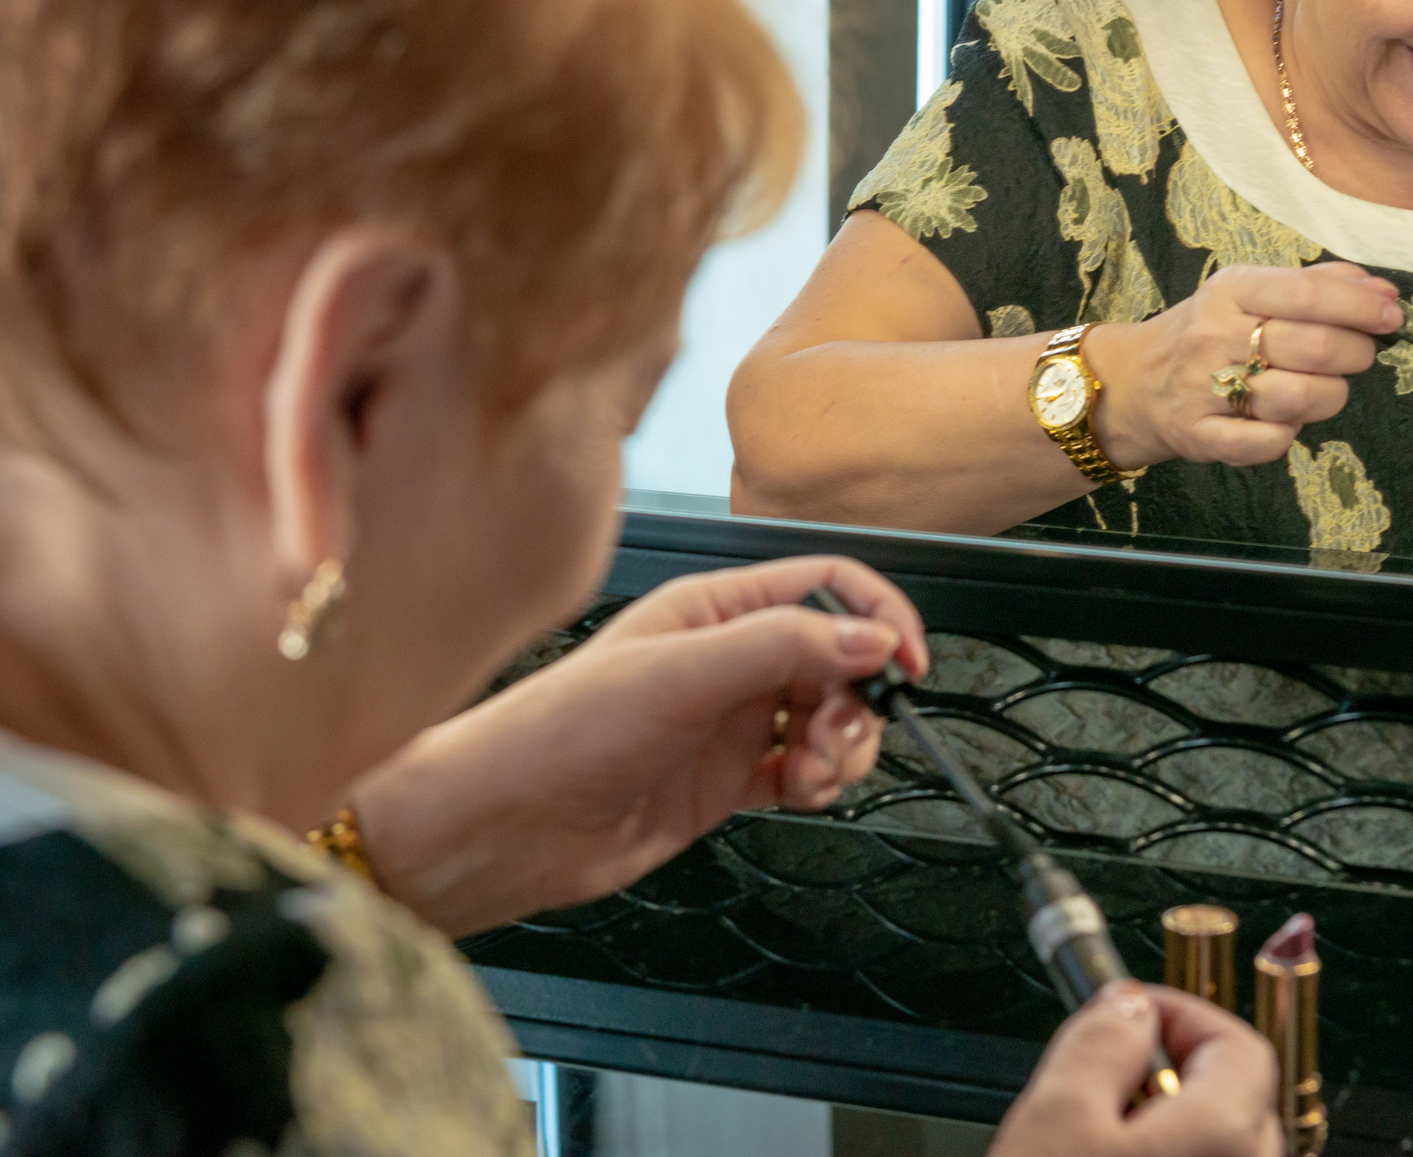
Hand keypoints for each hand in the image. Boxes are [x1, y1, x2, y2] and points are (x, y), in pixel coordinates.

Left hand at [346, 556, 926, 935]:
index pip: (825, 586)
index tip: (906, 663)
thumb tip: (868, 634)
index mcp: (715, 608)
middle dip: (858, 698)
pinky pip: (805, 769)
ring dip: (844, 747)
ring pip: (830, 717)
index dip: (877, 617)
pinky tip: (801, 791)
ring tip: (813, 774)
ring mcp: (731, 718)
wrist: (506, 825)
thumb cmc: (560, 732)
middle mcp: (728, 657)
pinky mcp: (728, 777)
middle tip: (839, 738)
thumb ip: (781, 646)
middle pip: (840, 657)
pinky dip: (820, 781)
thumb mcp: (681, 673)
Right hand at [990, 984, 1279, 1156]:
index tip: (1127, 1011)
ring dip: (1167, 1121)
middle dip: (1172, 1068)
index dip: (1178, 1012)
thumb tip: (1127, 1004)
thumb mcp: (1056, 1117)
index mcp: (1227, 1132)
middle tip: (1107, 1071)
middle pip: (1234, 1093)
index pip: (1237, 1040)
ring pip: (1217, 1142)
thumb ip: (1100, 1041)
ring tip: (1097, 1134)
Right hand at [1096, 261, 1399, 468]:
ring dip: (1329, 396)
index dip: (1361, 307)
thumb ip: (1318, 285)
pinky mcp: (1198, 436)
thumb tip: (1384, 291)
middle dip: (1357, 353)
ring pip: (1299, 398)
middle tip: (1360, 355)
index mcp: (1231, 290)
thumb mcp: (1253, 292)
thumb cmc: (1212, 332)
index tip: (1392, 316)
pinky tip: (1284, 421)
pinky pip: (1268, 444)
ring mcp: (1202, 388)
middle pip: (1314, 347)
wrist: (1136, 382)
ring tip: (1322, 388)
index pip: (1307, 294)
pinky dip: (1289, 435)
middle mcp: (1213, 335)